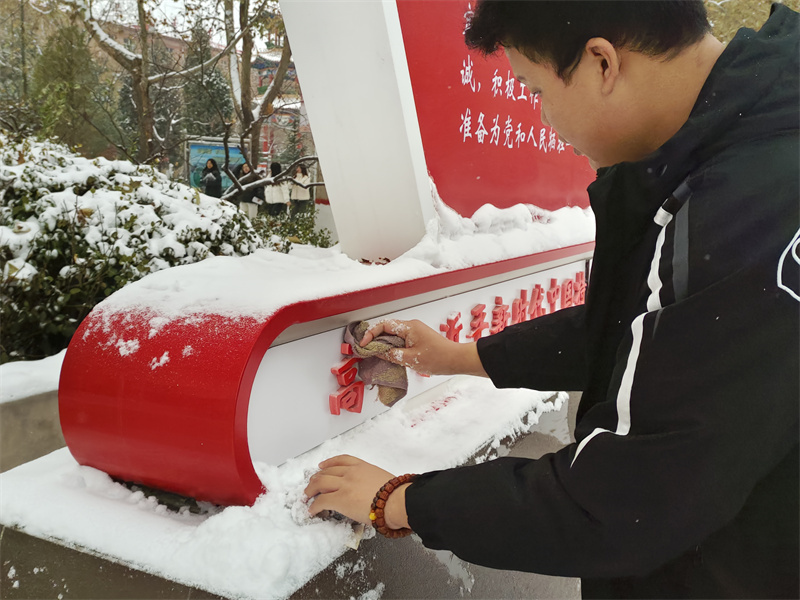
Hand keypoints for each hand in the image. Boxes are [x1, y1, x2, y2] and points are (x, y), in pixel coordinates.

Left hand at [304, 455, 408, 528]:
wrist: (396, 500)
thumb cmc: (396, 493)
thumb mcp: (382, 478)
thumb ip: (372, 480)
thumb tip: (373, 490)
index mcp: (362, 466)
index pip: (341, 460)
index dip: (329, 463)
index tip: (322, 466)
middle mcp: (350, 472)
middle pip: (327, 471)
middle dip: (316, 478)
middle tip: (311, 484)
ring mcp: (344, 485)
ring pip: (320, 483)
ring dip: (311, 489)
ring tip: (307, 495)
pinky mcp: (340, 499)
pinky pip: (321, 501)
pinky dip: (314, 505)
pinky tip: (312, 510)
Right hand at [359, 319, 487, 376]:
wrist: (456, 360)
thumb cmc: (438, 358)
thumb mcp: (410, 359)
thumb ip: (392, 354)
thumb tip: (378, 352)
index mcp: (409, 327)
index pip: (384, 325)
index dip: (371, 334)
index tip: (364, 344)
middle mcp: (411, 326)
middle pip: (387, 328)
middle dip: (375, 339)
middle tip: (367, 350)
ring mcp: (415, 332)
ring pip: (393, 335)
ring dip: (384, 343)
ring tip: (377, 354)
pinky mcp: (418, 339)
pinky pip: (401, 340)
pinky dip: (393, 346)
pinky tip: (390, 356)